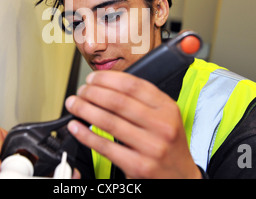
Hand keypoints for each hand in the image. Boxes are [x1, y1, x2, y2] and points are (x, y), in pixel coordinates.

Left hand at [65, 71, 200, 178]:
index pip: (133, 85)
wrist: (181, 177)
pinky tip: (76, 127)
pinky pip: (105, 147)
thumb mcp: (166, 116)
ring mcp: (151, 147)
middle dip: (93, 93)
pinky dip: (86, 135)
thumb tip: (107, 85)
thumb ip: (144, 100)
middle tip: (81, 91)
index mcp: (167, 108)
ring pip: (109, 122)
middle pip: (118, 102)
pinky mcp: (138, 166)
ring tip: (74, 104)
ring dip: (85, 110)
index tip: (93, 78)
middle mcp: (161, 126)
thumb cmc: (168, 144)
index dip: (107, 79)